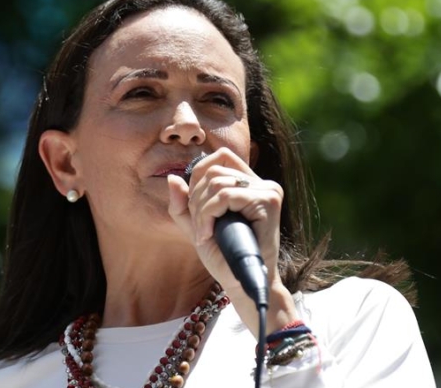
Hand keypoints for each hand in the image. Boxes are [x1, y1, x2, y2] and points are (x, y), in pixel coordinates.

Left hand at [166, 147, 283, 295]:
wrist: (241, 283)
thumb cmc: (223, 258)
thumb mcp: (197, 227)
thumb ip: (183, 205)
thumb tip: (172, 178)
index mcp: (249, 184)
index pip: (220, 157)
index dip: (198, 176)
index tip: (196, 209)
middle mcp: (262, 183)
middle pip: (214, 170)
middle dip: (196, 199)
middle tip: (200, 228)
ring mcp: (268, 191)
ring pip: (217, 183)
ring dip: (201, 211)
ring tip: (205, 234)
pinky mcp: (269, 201)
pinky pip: (226, 196)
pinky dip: (209, 215)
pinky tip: (209, 234)